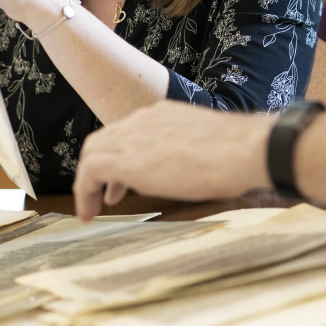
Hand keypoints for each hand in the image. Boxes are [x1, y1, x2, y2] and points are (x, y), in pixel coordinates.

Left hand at [73, 101, 272, 220]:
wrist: (241, 149)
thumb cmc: (235, 152)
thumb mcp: (202, 143)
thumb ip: (181, 149)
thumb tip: (178, 167)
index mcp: (162, 113)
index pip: (128, 130)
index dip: (120, 154)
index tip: (123, 179)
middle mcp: (143, 119)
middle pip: (104, 138)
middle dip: (99, 166)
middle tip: (105, 194)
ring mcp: (133, 135)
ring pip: (92, 151)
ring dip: (89, 179)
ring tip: (92, 206)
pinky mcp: (126, 158)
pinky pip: (90, 171)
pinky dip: (84, 190)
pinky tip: (90, 212)